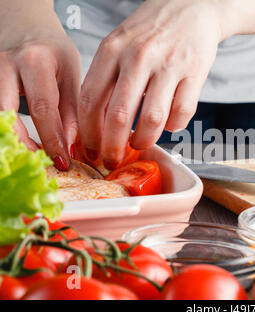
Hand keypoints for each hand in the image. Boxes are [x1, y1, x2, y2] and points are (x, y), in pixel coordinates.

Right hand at [0, 1, 80, 169]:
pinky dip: (7, 129)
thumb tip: (69, 146)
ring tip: (33, 155)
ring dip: (13, 139)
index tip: (63, 161)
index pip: (43, 107)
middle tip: (42, 164)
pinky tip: (22, 142)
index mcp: (36, 61)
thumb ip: (71, 111)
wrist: (27, 28)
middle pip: (7, 113)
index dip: (52, 139)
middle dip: (24, 144)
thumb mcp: (71, 75)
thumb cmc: (54, 52)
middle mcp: (7, 65)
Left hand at [78, 0, 225, 168]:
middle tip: (112, 160)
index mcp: (113, 49)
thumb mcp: (119, 43)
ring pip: (152, 119)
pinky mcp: (195, 72)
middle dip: (112, 147)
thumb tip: (96, 123)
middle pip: (118, 115)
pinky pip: (182, 113)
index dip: (88, 132)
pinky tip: (169, 123)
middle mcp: (139, 56)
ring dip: (144, 141)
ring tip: (141, 144)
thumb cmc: (152, 30)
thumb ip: (107, 77)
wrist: (193, 6)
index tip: (89, 149)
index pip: (91, 99)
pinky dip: (174, 127)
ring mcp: (169, 64)